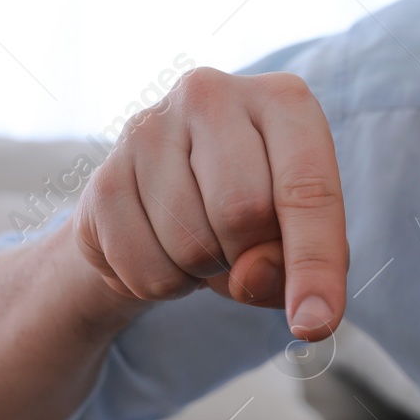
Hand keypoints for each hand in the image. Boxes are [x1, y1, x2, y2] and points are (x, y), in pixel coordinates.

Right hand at [71, 68, 348, 339]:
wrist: (162, 207)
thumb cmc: (252, 215)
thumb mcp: (294, 236)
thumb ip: (293, 261)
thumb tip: (252, 278)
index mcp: (283, 100)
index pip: (308, 189)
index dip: (316, 264)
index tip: (316, 324)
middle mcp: (212, 95)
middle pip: (244, 212)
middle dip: (249, 257)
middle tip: (242, 249)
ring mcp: (149, 129)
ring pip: (191, 244)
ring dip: (205, 272)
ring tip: (204, 241)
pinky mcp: (103, 177)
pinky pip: (145, 268)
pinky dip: (164, 283)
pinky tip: (164, 247)